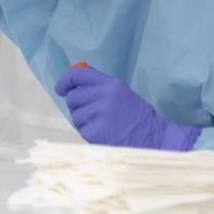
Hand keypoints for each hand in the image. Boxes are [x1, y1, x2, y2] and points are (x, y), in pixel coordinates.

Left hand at [54, 65, 200, 150]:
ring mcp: (99, 115)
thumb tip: (73, 78)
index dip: (65, 81)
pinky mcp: (95, 133)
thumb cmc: (135, 114)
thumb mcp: (120, 91)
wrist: (153, 138)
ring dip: (83, 120)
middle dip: (77, 105)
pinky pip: (81, 129)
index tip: (60, 89)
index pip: (77, 75)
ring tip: (101, 123)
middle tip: (91, 112)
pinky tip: (103, 133)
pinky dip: (88, 132)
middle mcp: (104, 96)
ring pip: (75, 115)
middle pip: (73, 97)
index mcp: (110, 84)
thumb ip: (98, 83)